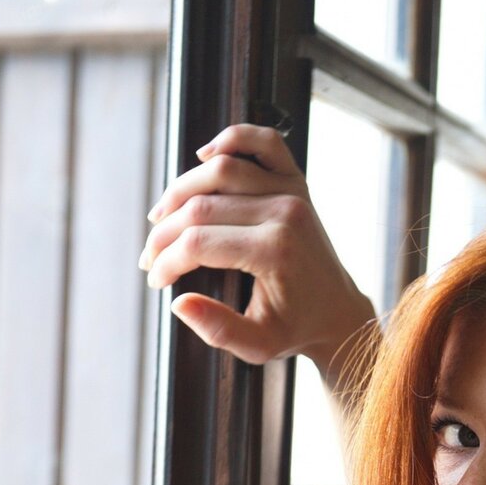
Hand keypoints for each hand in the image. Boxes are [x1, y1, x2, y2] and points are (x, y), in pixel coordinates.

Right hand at [138, 122, 376, 386]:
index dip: (167, 260)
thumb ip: (219, 329)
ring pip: (220, 170)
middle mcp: (284, 213)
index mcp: (275, 251)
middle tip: (149, 258)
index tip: (154, 280)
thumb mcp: (258, 345)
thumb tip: (177, 302)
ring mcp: (292, 191)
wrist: (336, 311)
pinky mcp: (296, 181)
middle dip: (165, 234)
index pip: (199, 243)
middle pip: (202, 207)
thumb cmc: (294, 328)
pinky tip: (203, 156)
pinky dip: (231, 139)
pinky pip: (264, 142)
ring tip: (160, 220)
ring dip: (180, 191)